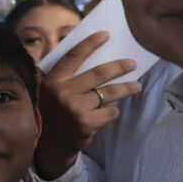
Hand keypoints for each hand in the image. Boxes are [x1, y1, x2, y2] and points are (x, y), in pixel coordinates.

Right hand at [34, 31, 141, 179]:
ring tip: (136, 86)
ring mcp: (75, 108)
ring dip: (126, 88)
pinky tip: (110, 113)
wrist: (47, 146)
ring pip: (108, 93)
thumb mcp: (47, 93)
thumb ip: (62, 78)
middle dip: (119, 67)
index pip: (73, 57)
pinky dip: (112, 112)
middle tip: (132, 64)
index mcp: (52, 81)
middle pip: (98, 73)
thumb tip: (89, 57)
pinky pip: (109, 113)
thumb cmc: (50, 114)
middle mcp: (63, 92)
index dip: (90, 44)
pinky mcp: (86, 123)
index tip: (105, 35)